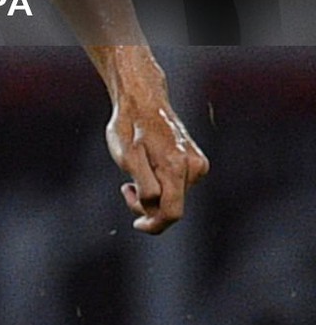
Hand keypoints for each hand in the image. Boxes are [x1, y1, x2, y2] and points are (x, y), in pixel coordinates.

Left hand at [105, 86, 208, 233]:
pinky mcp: (198, 162)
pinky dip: (163, 183)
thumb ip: (144, 185)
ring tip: (136, 170)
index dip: (153, 225)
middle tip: (126, 188)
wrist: (142, 100)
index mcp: (176, 168)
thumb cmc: (129, 127)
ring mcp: (198, 164)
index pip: (171, 213)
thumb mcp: (127, 157)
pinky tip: (150, 165)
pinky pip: (179, 185)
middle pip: (173, 207)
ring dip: (155, 193)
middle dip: (149, 206)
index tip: (137, 225)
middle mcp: (194, 168)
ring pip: (175, 196)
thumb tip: (154, 206)